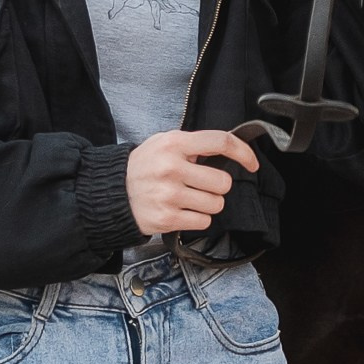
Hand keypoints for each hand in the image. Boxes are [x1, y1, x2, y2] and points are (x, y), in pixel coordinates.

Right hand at [125, 128, 260, 236]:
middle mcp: (172, 168)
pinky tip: (182, 210)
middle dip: (217, 186)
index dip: (243, 152)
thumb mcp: (163, 142)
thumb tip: (227, 149)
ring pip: (217, 204)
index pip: (221, 142)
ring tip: (189, 198)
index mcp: (174, 144)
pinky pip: (204, 221)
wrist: (111, 192)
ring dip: (208, 204)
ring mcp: (169, 195)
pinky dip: (197, 218)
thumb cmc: (143, 166)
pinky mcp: (167, 219)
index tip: (252, 163)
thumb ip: (193, 144)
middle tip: (200, 185)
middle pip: (223, 182)